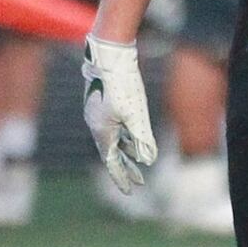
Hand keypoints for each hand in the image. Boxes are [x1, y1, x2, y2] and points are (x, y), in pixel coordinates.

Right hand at [81, 34, 156, 193]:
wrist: (109, 56)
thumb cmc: (122, 84)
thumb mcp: (136, 112)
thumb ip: (142, 137)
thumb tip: (150, 160)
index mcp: (102, 131)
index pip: (112, 162)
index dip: (122, 177)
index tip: (132, 190)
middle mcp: (98, 126)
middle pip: (112, 153)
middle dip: (126, 169)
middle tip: (139, 183)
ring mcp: (99, 115)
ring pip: (114, 140)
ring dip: (127, 152)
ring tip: (139, 163)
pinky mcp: (105, 105)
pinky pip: (115, 127)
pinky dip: (125, 136)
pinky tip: (133, 138)